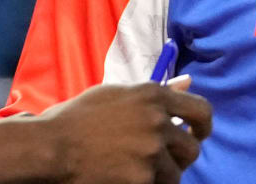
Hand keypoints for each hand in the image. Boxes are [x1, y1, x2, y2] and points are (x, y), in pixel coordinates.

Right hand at [39, 76, 212, 183]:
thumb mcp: (116, 94)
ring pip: (176, 174)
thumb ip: (154, 90)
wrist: (52, 147)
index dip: (204, 126)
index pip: (202, 110)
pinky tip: (126, 178)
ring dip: (162, 176)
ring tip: (138, 171)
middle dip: (180, 158)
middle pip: (192, 148)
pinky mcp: (141, 180)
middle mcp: (157, 122)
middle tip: (162, 161)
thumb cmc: (78, 118)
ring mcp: (150, 153)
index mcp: (153, 95)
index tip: (197, 135)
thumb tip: (188, 81)